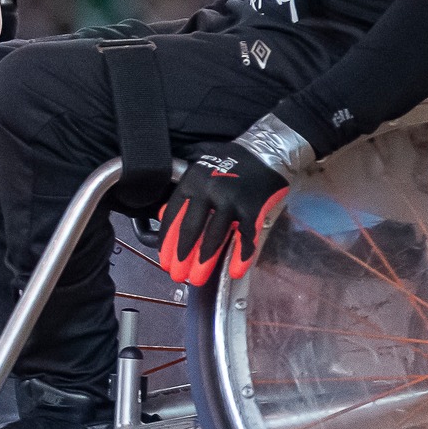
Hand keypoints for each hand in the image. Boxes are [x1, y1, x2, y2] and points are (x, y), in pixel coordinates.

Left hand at [157, 141, 290, 286]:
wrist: (266, 149)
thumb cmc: (230, 162)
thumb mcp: (200, 170)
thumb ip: (183, 194)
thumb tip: (161, 216)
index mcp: (192, 181)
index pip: (174, 216)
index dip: (167, 240)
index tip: (163, 259)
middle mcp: (209, 191)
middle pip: (191, 230)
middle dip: (182, 256)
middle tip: (176, 275)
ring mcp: (232, 200)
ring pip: (215, 237)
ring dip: (204, 262)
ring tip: (196, 279)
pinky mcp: (253, 208)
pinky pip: (245, 237)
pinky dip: (241, 256)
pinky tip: (234, 271)